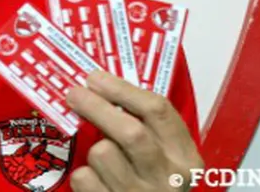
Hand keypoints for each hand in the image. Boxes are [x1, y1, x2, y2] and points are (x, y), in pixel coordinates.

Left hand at [65, 70, 202, 190]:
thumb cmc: (152, 188)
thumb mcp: (164, 159)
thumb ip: (146, 129)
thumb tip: (102, 90)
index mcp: (185, 158)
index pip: (158, 111)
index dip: (122, 89)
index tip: (97, 78)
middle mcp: (168, 178)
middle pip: (131, 132)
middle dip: (97, 107)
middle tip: (75, 94)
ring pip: (103, 153)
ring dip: (93, 150)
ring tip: (100, 159)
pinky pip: (85, 178)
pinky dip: (83, 175)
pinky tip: (95, 180)